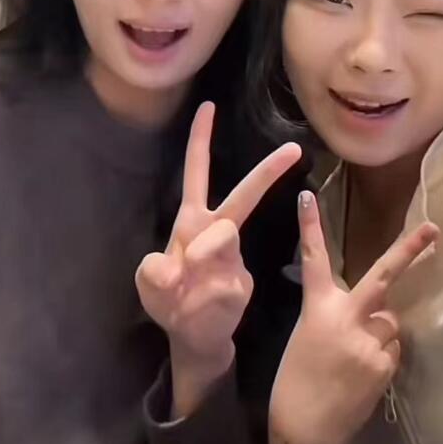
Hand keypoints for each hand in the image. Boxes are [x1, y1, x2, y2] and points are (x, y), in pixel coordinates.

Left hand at [135, 102, 300, 410]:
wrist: (194, 337)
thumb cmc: (171, 301)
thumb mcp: (150, 283)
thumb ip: (154, 271)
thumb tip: (176, 264)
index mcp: (192, 221)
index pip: (197, 173)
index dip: (201, 140)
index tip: (209, 106)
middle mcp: (216, 232)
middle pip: (242, 195)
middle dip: (266, 173)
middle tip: (293, 149)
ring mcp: (233, 257)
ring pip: (222, 239)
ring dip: (197, 261)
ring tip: (183, 284)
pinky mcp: (242, 283)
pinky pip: (221, 283)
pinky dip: (201, 298)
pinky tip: (198, 307)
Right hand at [269, 190, 437, 443]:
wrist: (305, 428)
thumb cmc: (296, 379)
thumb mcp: (307, 335)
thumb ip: (337, 315)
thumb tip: (373, 307)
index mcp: (317, 309)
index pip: (314, 260)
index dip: (310, 227)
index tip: (307, 197)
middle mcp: (346, 319)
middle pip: (382, 277)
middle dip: (409, 251)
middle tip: (432, 229)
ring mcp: (368, 342)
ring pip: (390, 321)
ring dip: (381, 331)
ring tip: (356, 357)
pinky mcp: (384, 365)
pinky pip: (393, 348)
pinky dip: (383, 355)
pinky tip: (362, 374)